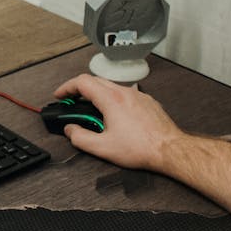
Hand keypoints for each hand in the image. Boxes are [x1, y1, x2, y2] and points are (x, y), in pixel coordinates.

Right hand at [53, 73, 187, 169]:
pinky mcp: (147, 101)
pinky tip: (115, 116)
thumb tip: (71, 130)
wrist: (169, 149)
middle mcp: (125, 92)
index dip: (66, 87)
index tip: (61, 95)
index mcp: (111, 100)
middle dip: (79, 90)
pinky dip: (113, 99)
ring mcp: (137, 95)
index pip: (82, 82)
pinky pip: (125, 94)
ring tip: (93, 112)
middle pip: (95, 80)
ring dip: (97, 95)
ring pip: (111, 86)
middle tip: (72, 103)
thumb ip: (80, 138)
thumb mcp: (103, 148)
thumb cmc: (142, 148)